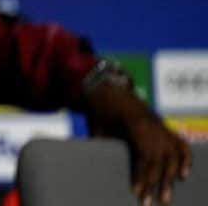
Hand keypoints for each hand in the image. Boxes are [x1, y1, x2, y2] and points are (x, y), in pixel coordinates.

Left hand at [85, 83, 190, 204]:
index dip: (141, 176)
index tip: (137, 191)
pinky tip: (183, 175)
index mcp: (136, 126)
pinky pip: (180, 144)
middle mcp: (153, 128)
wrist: (107, 89)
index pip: (144, 158)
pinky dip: (185, 159)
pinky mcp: (163, 127)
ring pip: (171, 157)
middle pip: (160, 161)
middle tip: (149, 201)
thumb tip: (104, 170)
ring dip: (169, 178)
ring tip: (165, 197)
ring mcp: (160, 127)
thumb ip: (104, 147)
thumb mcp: (98, 129)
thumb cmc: (100, 110)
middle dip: (155, 183)